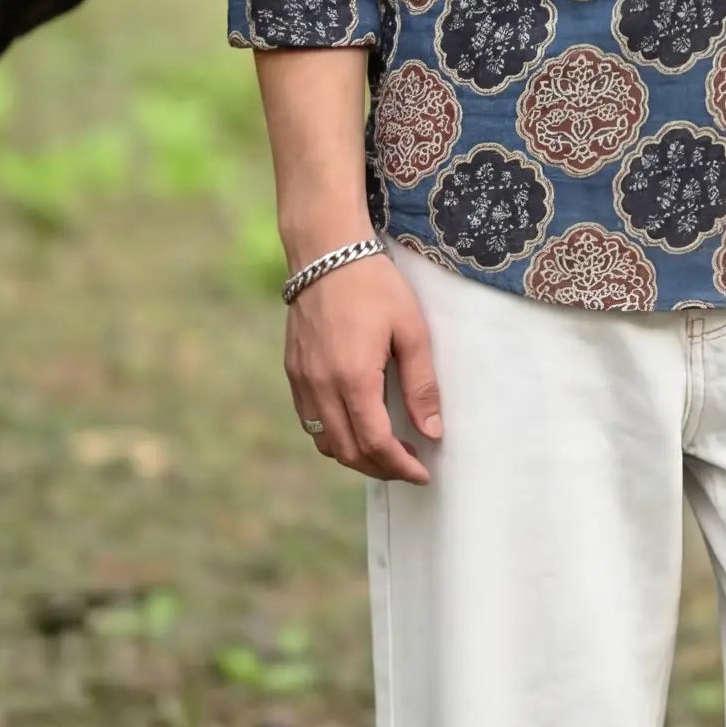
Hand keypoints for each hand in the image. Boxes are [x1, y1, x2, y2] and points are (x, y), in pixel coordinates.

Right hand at [285, 254, 442, 483]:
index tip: (423, 473)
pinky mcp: (293, 372)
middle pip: (348, 452)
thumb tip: (432, 431)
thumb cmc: (375, 286)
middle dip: (381, 468)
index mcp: (353, 379)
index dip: (401, 466)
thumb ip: (421, 385)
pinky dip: (334, 435)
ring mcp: (302, 382)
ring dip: (355, 455)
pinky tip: (357, 424)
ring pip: (325, 442)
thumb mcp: (411, 331)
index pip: (376, 444)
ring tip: (386, 450)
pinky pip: (310, 420)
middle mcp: (320, 388)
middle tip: (409, 466)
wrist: (326, 254)